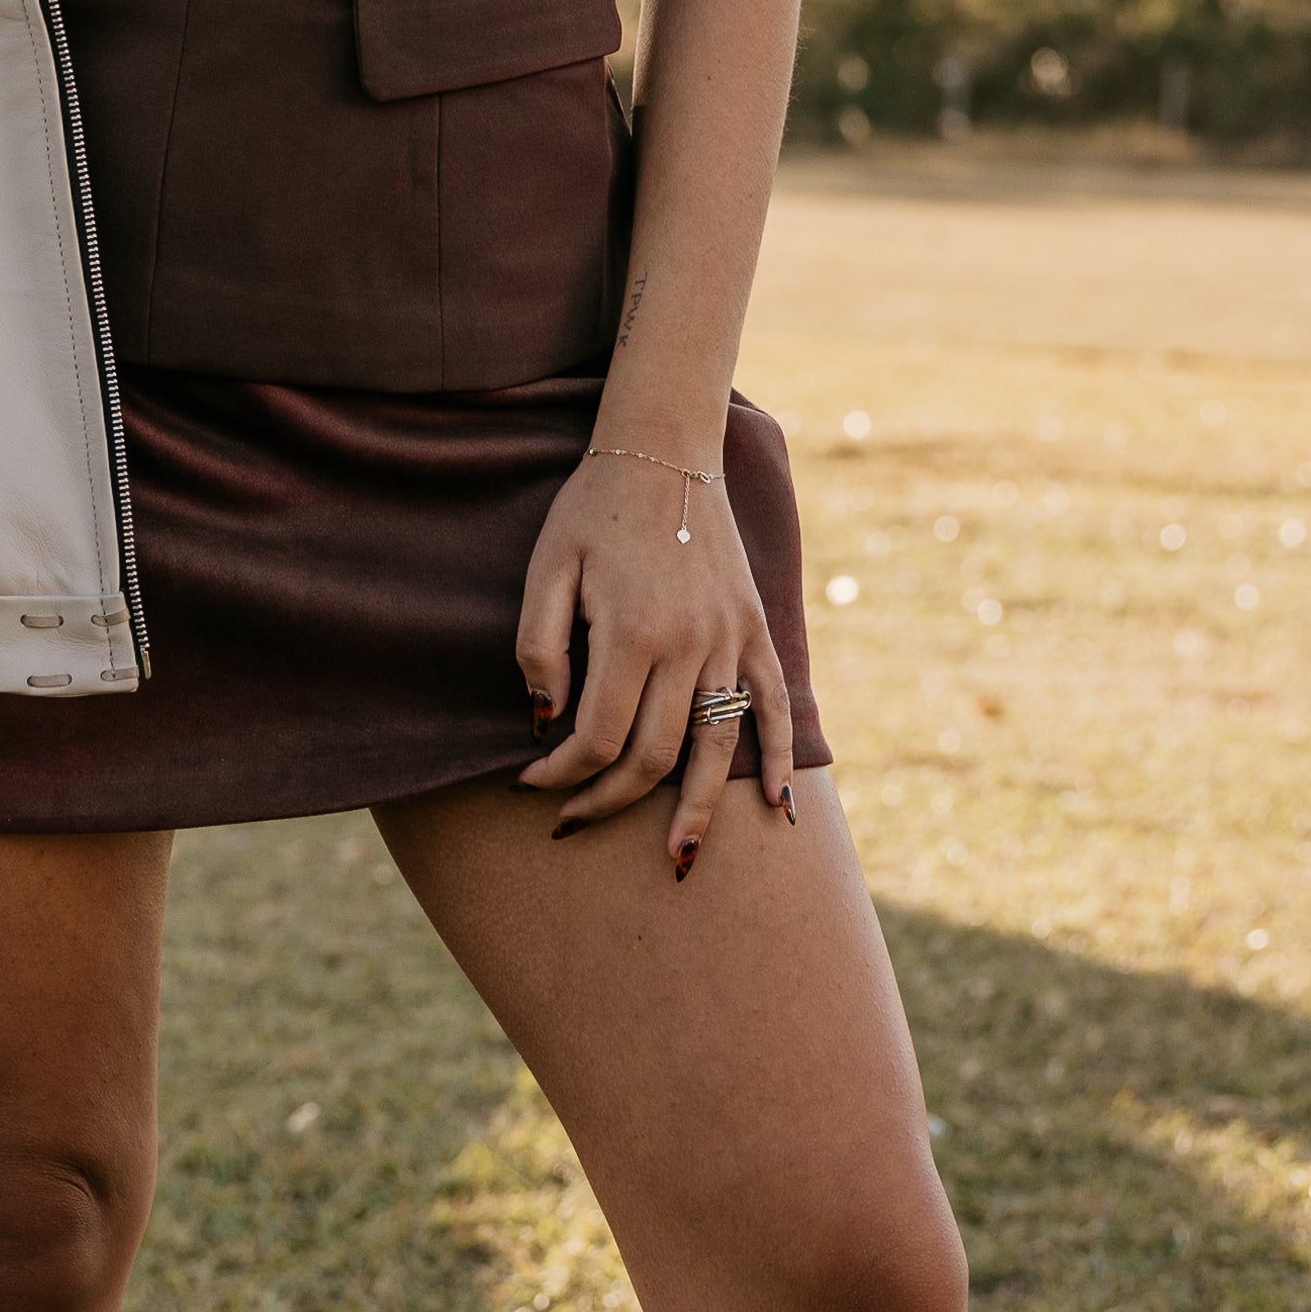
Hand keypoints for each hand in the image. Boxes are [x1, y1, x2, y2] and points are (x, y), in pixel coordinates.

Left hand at [515, 443, 796, 872]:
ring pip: (716, 746)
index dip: (560, 774)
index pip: (597, 736)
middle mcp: (688, 644)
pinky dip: (781, 758)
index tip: (529, 784)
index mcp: (631, 632)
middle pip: (653, 755)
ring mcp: (729, 640)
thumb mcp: (546, 567)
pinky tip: (777, 807)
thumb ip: (538, 647)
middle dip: (610, 802)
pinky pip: (775, 705)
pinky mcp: (754, 630)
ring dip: (696, 811)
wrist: (664, 451)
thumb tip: (544, 720)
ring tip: (676, 860)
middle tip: (572, 822)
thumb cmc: (591, 509)